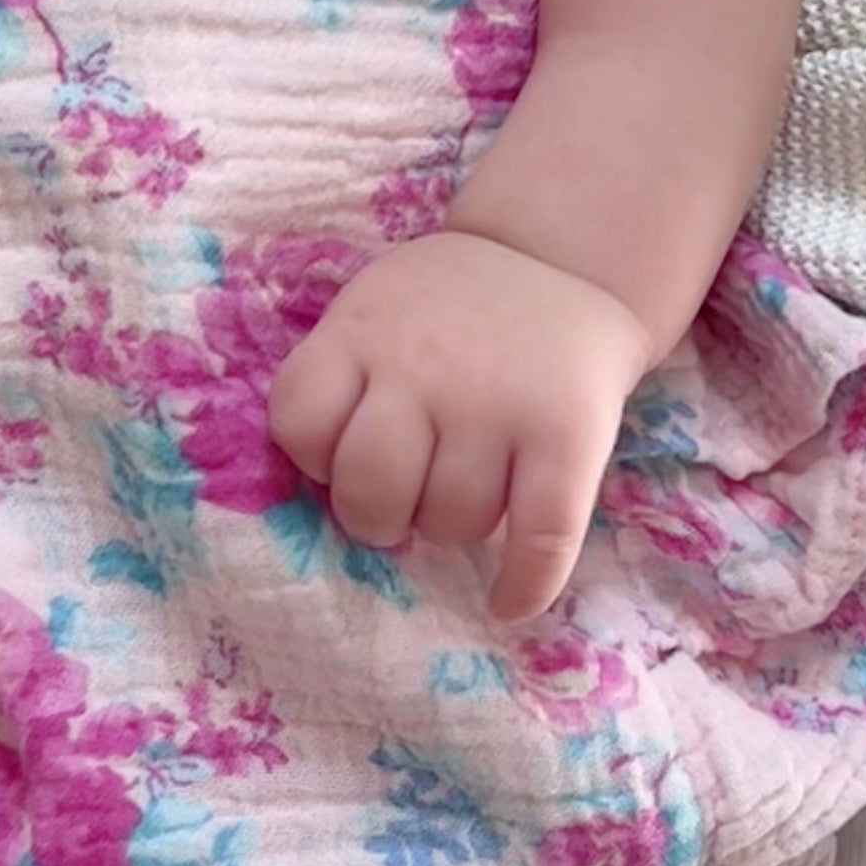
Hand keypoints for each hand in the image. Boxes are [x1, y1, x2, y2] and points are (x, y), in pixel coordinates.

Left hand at [263, 231, 656, 624]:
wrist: (559, 262)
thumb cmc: (445, 310)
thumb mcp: (374, 311)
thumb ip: (342, 377)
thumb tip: (322, 485)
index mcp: (363, 335)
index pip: (299, 420)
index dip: (312, 457)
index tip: (339, 454)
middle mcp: (426, 369)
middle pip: (370, 486)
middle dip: (375, 514)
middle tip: (401, 500)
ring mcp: (497, 404)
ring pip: (451, 521)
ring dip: (449, 529)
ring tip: (463, 496)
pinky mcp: (566, 436)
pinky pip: (541, 537)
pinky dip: (523, 584)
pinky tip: (507, 603)